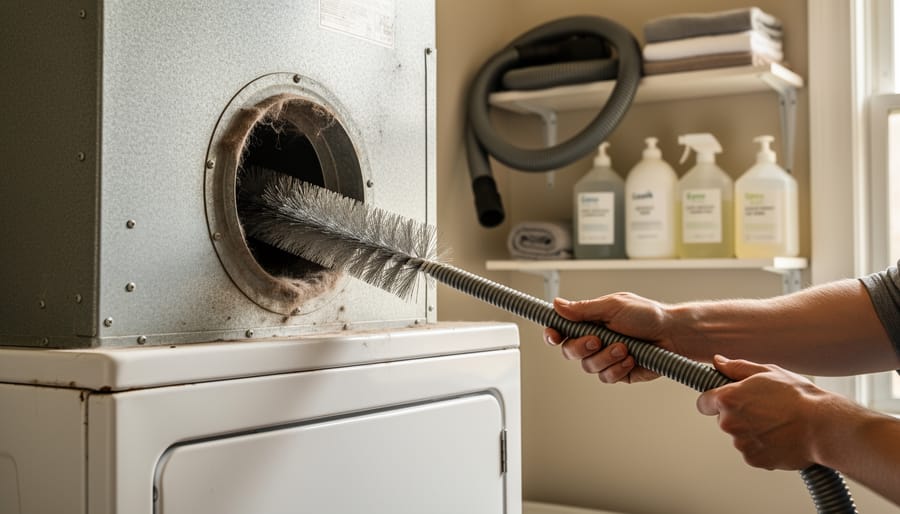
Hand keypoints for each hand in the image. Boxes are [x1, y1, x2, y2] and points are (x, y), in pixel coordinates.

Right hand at [543, 293, 677, 383]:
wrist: (673, 334)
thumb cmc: (647, 315)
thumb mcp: (612, 306)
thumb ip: (583, 309)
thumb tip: (557, 304)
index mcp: (590, 322)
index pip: (562, 330)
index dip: (553, 334)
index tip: (553, 334)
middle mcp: (595, 341)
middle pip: (569, 351)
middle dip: (581, 346)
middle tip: (597, 339)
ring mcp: (606, 358)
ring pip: (588, 366)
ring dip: (606, 357)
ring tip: (625, 347)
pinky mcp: (618, 373)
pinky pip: (606, 377)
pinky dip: (618, 368)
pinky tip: (631, 358)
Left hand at [697, 356, 835, 469]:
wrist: (823, 427)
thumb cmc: (799, 397)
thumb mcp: (767, 372)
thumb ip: (737, 368)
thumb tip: (718, 362)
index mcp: (728, 399)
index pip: (703, 403)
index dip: (714, 401)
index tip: (724, 401)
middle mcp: (729, 423)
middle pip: (723, 420)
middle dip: (738, 415)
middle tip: (765, 409)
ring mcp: (741, 444)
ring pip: (740, 437)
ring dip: (752, 432)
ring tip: (778, 423)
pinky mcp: (754, 460)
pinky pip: (753, 452)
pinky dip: (763, 447)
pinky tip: (781, 438)